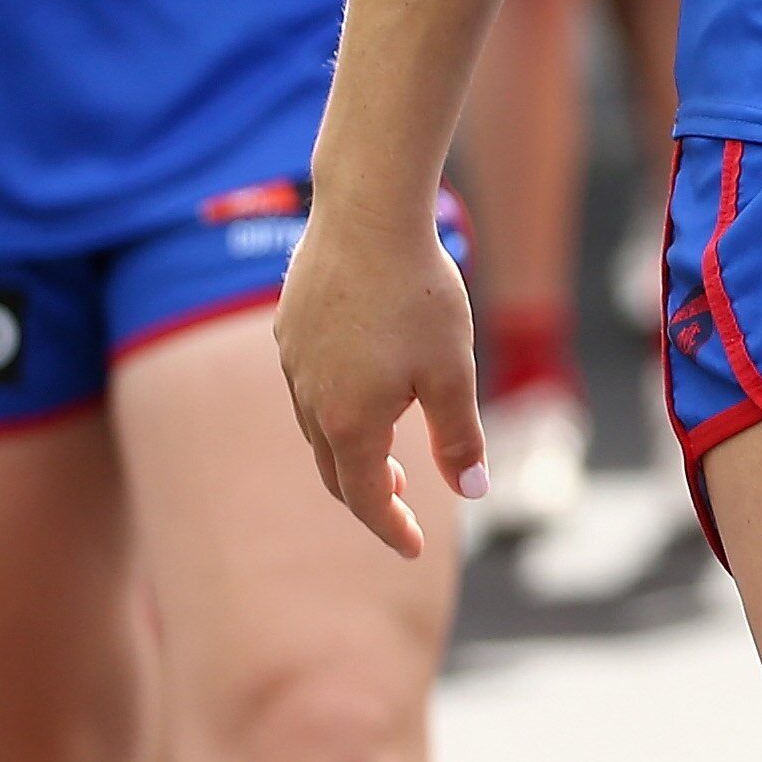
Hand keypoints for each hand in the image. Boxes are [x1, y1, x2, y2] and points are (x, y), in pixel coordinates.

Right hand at [276, 194, 485, 561]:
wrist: (367, 213)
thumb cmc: (418, 292)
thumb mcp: (453, 371)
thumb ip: (459, 437)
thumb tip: (472, 491)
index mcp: (350, 423)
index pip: (367, 499)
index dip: (392, 529)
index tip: (414, 547)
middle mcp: (309, 401)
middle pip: (334, 471)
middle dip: (369, 495)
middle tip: (403, 501)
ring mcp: (292, 362)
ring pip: (317, 427)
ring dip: (350, 448)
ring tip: (386, 445)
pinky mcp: (288, 327)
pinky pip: (307, 382)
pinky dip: (333, 404)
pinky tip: (361, 380)